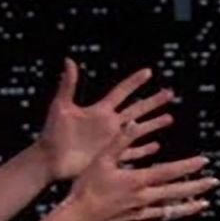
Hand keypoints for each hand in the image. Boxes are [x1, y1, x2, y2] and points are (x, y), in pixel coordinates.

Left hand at [37, 60, 175, 182]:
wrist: (49, 159)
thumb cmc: (52, 133)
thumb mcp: (61, 107)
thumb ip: (68, 85)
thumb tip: (68, 60)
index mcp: (98, 111)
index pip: (121, 92)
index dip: (134, 82)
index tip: (148, 71)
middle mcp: (108, 124)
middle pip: (136, 109)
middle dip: (153, 102)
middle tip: (169, 93)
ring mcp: (111, 140)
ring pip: (139, 130)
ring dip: (154, 124)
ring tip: (170, 118)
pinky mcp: (110, 156)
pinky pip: (132, 152)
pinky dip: (144, 149)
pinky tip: (156, 146)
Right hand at [65, 153, 219, 220]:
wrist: (77, 218)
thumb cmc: (87, 187)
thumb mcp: (101, 159)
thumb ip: (120, 141)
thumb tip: (134, 124)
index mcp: (138, 181)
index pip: (169, 171)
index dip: (188, 166)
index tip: (204, 161)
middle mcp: (144, 199)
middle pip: (176, 191)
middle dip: (197, 186)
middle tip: (214, 182)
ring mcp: (142, 215)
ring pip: (171, 211)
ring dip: (190, 207)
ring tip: (205, 203)